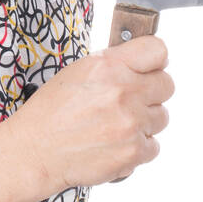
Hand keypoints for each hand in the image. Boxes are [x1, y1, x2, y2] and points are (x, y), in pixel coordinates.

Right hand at [12, 35, 174, 189]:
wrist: (35, 150)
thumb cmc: (51, 112)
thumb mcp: (78, 73)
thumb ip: (114, 65)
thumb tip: (142, 64)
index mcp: (109, 66)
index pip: (158, 50)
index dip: (156, 60)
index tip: (151, 68)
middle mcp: (124, 92)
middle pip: (167, 85)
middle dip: (152, 92)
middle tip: (132, 100)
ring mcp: (131, 123)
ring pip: (161, 117)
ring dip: (145, 121)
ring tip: (117, 125)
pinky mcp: (133, 151)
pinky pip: (154, 146)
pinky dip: (138, 147)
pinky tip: (116, 143)